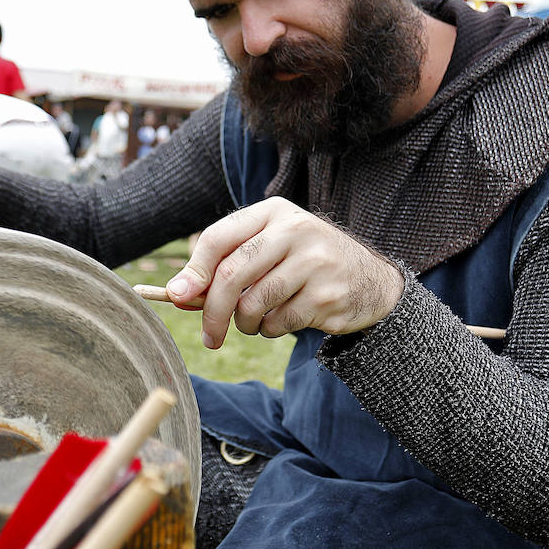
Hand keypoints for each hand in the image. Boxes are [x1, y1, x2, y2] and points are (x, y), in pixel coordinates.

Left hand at [166, 196, 403, 348]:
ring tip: (257, 320)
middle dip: (212, 312)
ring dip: (246, 323)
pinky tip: (286, 319)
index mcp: (273, 213)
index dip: (194, 270)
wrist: (370, 281)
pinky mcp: (327, 295)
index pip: (219, 237)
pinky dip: (272, 329)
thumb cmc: (303, 264)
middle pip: (231, 275)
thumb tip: (178, 293)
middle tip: (210, 336)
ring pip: (253, 304)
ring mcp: (314, 262)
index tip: (178, 296)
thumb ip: (226, 264)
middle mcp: (295, 230)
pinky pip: (278, 323)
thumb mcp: (268, 249)